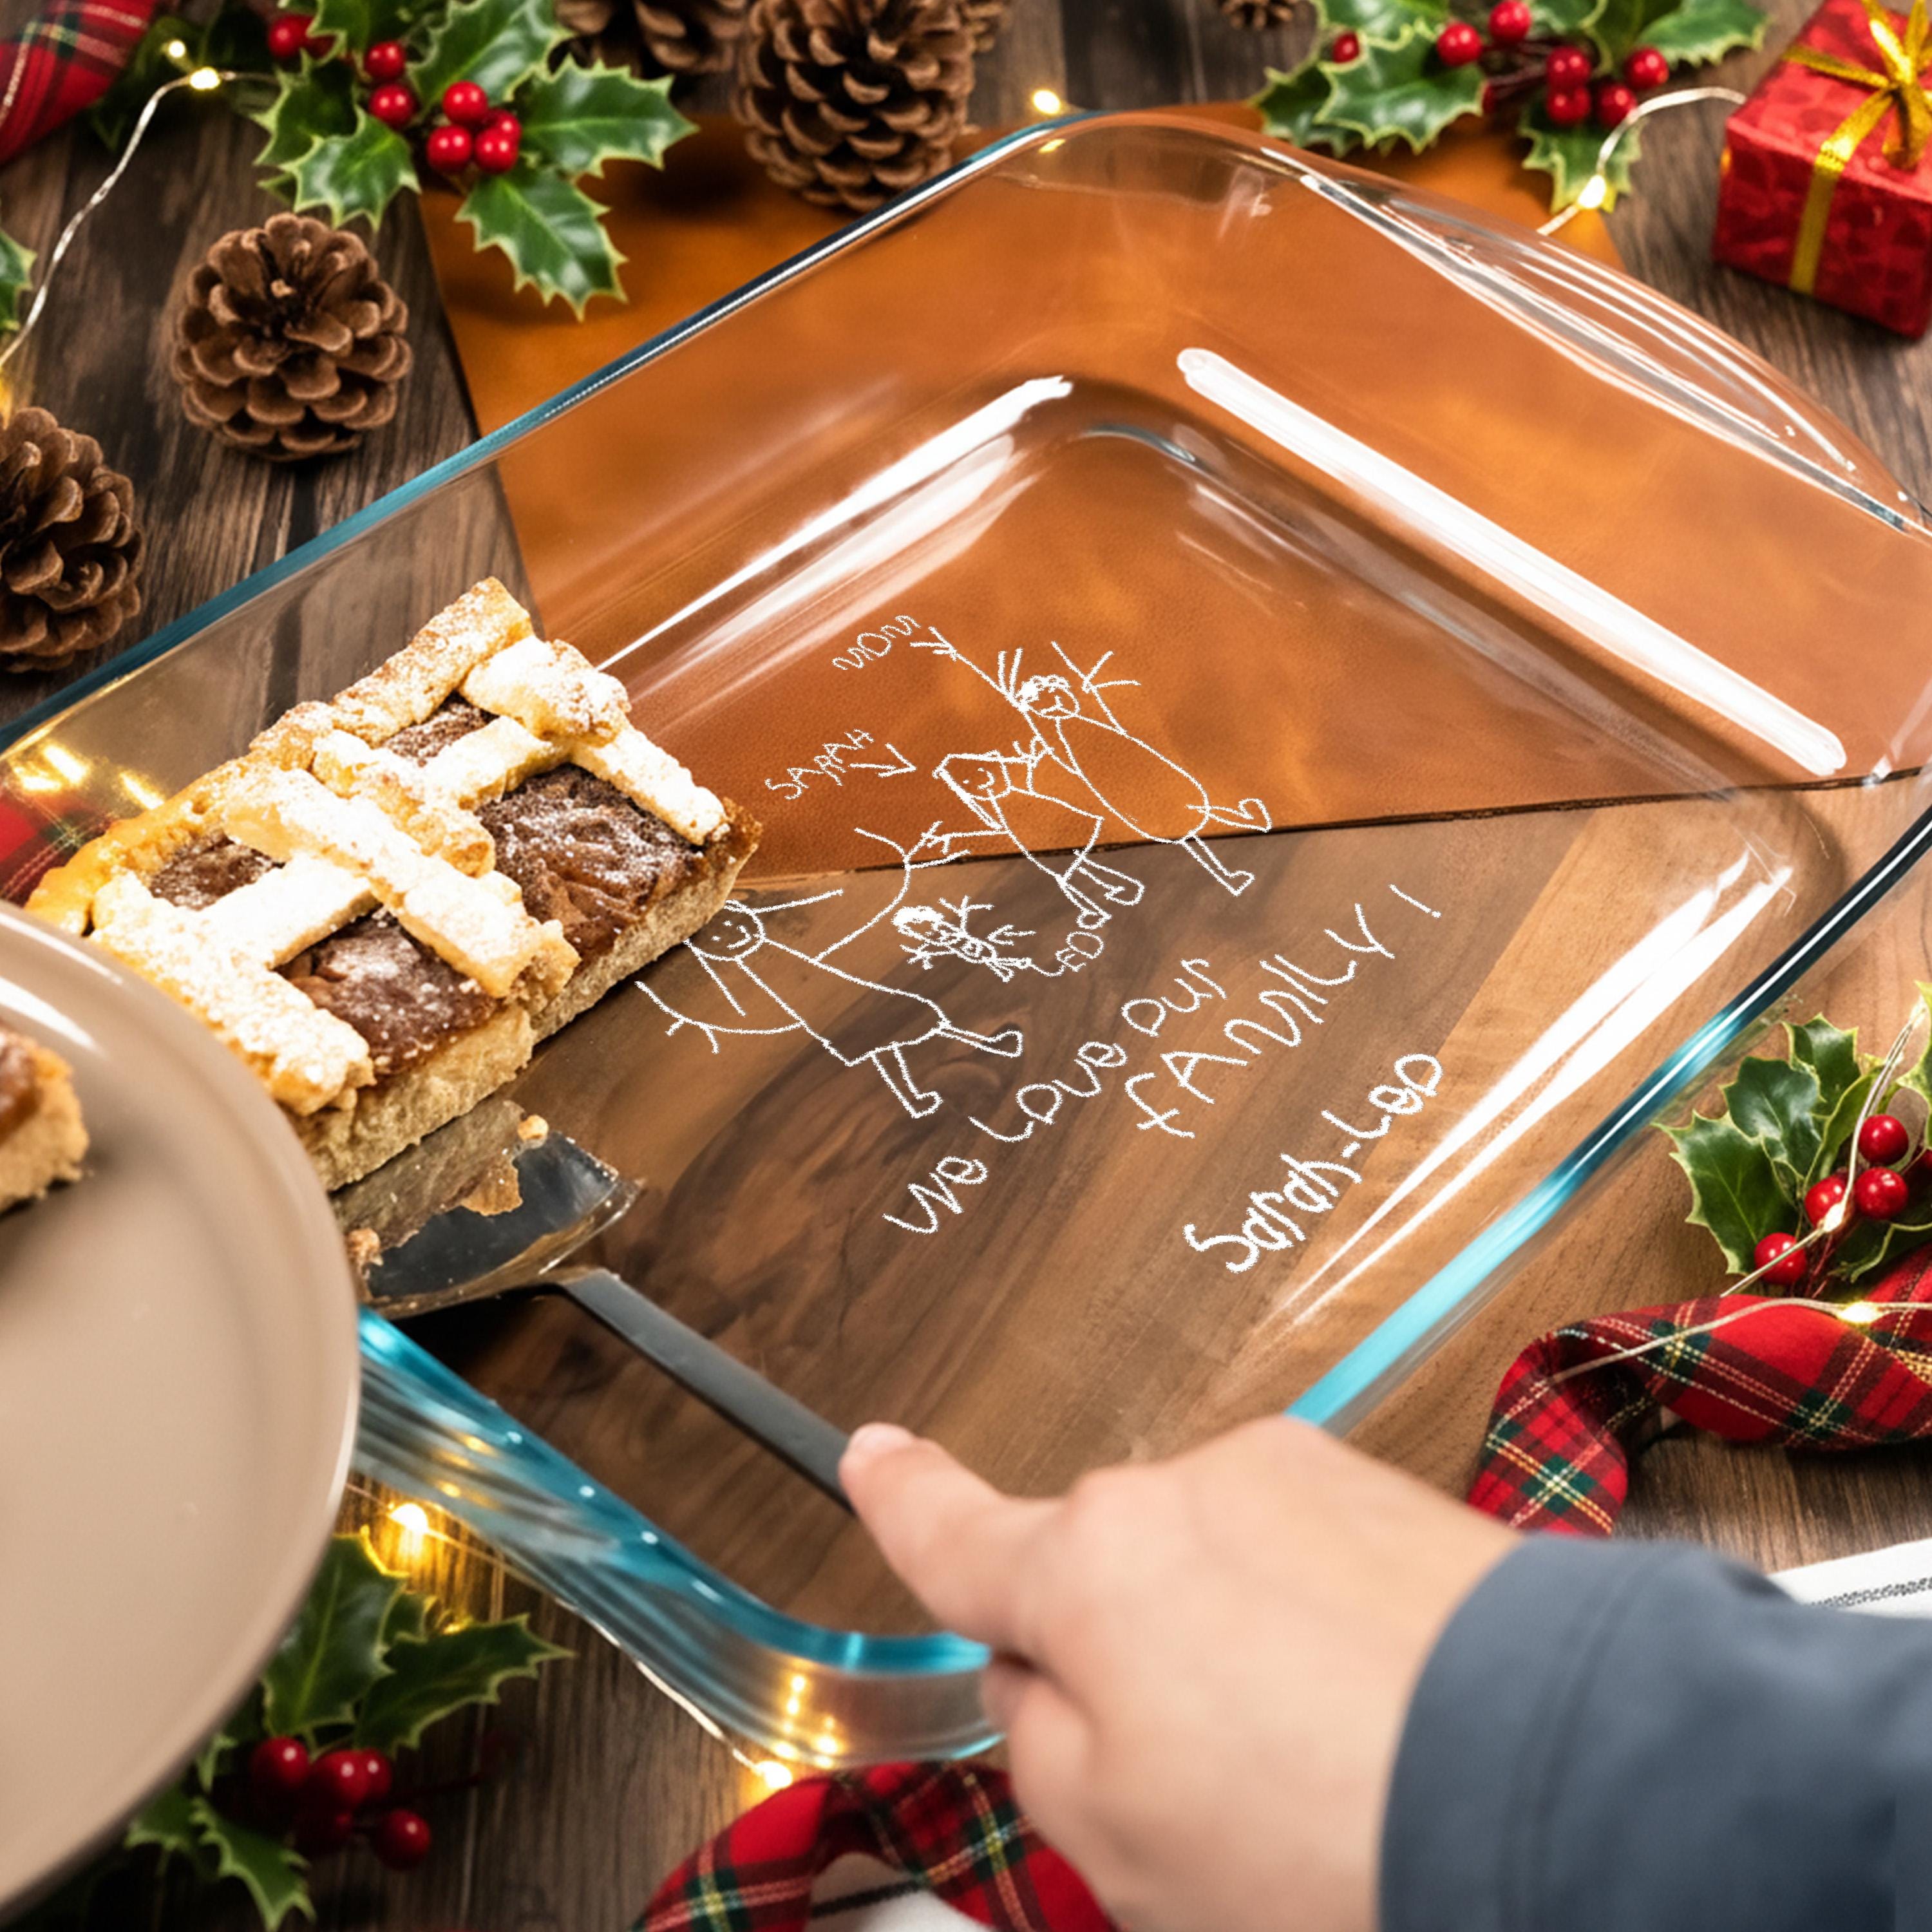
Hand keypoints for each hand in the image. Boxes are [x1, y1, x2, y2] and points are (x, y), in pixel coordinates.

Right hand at [841, 1416, 1514, 1931]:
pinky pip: (1319, 1569)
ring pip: (1221, 1576)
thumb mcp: (1117, 1840)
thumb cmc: (1338, 1831)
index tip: (873, 1456)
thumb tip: (1038, 1673)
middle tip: (1213, 1789)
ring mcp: (1302, 1481)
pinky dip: (1330, 1640)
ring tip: (1330, 1769)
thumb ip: (1038, 1738)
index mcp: (1092, 1567)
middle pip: (1112, 1580)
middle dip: (1133, 1664)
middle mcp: (1189, 1492)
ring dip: (1246, 1656)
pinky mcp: (1399, 1496)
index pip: (959, 1533)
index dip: (903, 1500)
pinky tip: (1384, 1721)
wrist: (1570, 1785)